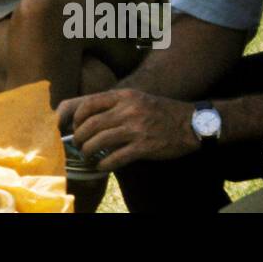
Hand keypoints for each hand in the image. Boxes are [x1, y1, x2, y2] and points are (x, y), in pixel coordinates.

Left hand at [58, 89, 199, 170]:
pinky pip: (116, 157)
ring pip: (100, 141)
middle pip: (91, 124)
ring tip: (87, 155)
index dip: (75, 116)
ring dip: (88, 151)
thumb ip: (114, 104)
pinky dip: (104, 163)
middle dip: (79, 137)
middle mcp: (128, 110)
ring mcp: (136, 128)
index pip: (88, 103)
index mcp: (124, 95)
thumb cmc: (160, 111)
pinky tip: (101, 165)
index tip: (71, 126)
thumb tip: (88, 117)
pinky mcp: (144, 147)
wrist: (191, 123)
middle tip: (77, 144)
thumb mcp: (136, 98)